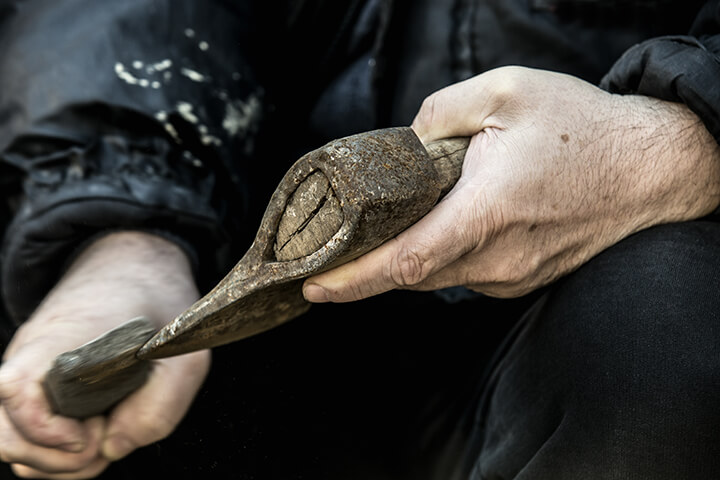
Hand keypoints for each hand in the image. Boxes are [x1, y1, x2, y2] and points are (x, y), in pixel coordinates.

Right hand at [0, 232, 209, 477]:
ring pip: (10, 443)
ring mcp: (27, 375)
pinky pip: (27, 435)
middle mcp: (30, 360)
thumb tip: (115, 447)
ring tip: (102, 436)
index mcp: (60, 342)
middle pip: (2, 435)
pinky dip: (55, 452)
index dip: (45, 429)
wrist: (133, 267)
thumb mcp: (184, 348)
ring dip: (54, 460)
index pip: (16, 392)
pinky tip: (96, 434)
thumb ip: (162, 403)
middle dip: (53, 458)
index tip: (91, 434)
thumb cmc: (157, 303)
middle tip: (104, 436)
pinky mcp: (36, 388)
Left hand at [303, 66, 719, 300]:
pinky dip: (442, 252)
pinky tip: (444, 223)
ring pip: (438, 274)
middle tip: (333, 248)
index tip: (312, 288)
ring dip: (409, 254)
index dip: (353, 281)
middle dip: (368, 265)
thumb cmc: (581, 130)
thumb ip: (440, 112)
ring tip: (391, 225)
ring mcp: (511, 274)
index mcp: (487, 212)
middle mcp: (497, 256)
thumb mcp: (506, 91)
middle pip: (413, 274)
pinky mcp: (521, 278)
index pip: (405, 262)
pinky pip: (466, 272)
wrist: (648, 169)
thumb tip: (408, 143)